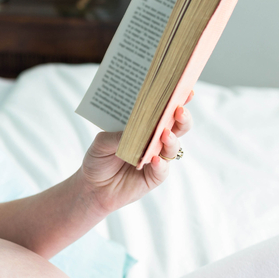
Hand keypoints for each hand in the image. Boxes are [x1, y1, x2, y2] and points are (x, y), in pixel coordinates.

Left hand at [79, 90, 194, 212]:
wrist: (92, 188)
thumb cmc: (98, 159)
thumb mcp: (101, 142)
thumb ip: (117, 135)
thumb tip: (133, 130)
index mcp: (145, 126)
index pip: (163, 110)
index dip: (177, 100)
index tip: (186, 90)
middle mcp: (155, 140)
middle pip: (177, 126)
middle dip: (182, 117)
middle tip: (179, 110)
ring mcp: (157, 158)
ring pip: (173, 147)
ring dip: (172, 139)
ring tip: (164, 134)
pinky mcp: (154, 176)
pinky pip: (162, 169)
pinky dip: (160, 164)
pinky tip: (154, 160)